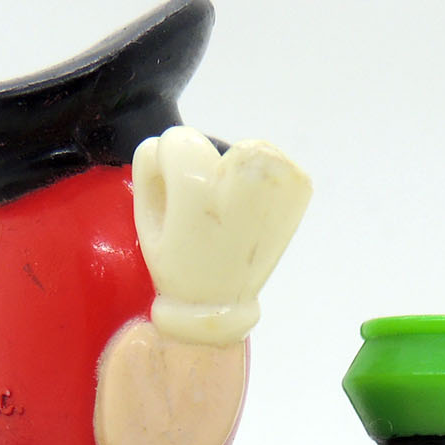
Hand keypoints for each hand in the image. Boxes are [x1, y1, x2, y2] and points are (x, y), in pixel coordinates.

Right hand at [132, 126, 311, 345]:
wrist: (223, 304)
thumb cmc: (178, 266)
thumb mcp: (146, 222)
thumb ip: (147, 169)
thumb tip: (162, 145)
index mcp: (195, 182)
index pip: (177, 140)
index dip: (169, 166)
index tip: (176, 195)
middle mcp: (238, 174)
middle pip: (212, 147)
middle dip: (205, 171)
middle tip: (207, 211)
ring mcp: (273, 181)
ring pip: (246, 152)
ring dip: (237, 175)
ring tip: (232, 214)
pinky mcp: (298, 187)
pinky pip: (276, 167)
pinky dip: (265, 184)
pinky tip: (255, 213)